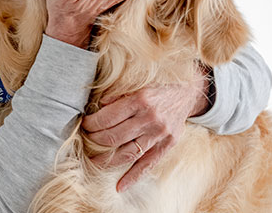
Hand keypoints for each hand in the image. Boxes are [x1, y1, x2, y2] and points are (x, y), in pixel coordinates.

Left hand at [81, 64, 210, 191]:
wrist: (186, 94)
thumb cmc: (157, 89)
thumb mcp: (137, 85)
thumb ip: (118, 97)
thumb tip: (98, 108)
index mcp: (140, 100)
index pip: (108, 117)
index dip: (92, 124)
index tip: (84, 125)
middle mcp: (150, 118)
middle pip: (115, 137)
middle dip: (95, 140)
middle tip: (86, 139)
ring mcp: (159, 134)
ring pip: (128, 153)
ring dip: (107, 160)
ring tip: (93, 162)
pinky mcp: (167, 145)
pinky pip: (148, 164)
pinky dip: (133, 177)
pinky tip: (120, 186)